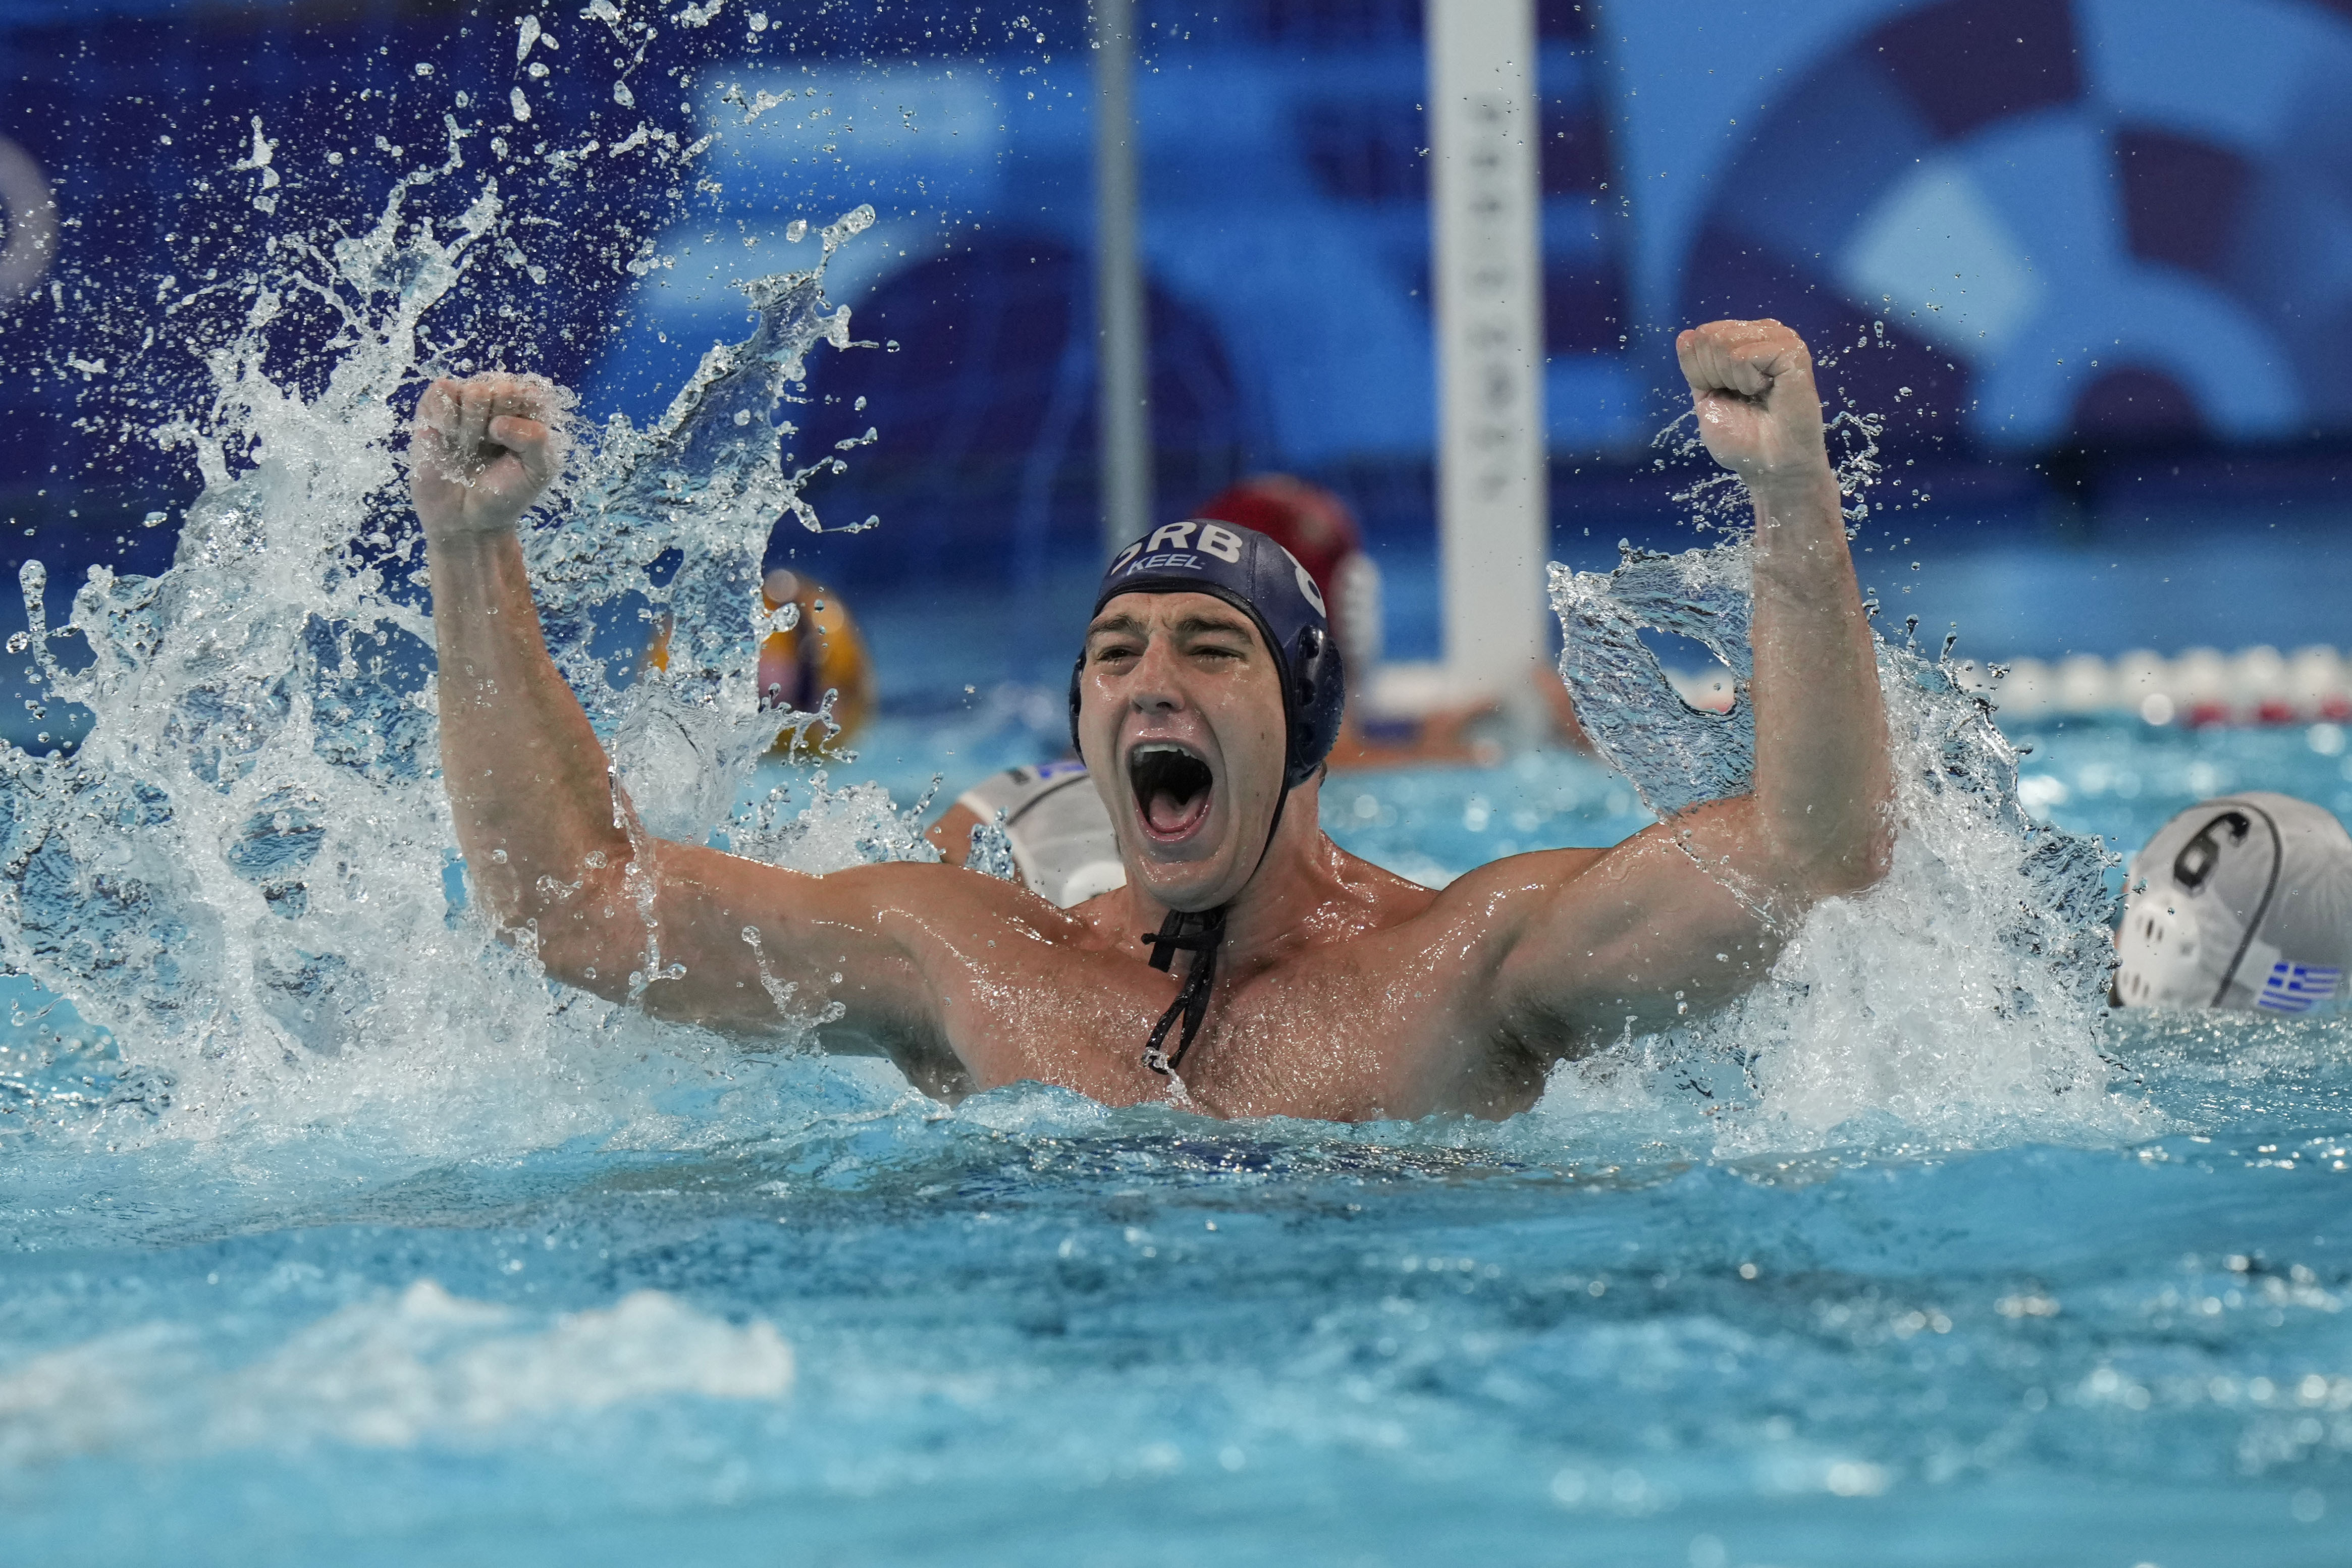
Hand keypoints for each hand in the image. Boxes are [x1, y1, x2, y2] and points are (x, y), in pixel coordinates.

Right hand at [409, 373, 565, 541]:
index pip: (533, 394)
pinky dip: (446, 417)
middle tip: (490, 450)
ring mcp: (464, 403)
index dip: (524, 422)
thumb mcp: (538, 471)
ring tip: (468, 449)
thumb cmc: (505, 494)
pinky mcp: (434, 408)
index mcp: (528, 413)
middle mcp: (497, 402)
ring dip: (472, 426)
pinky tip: (447, 436)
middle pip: (504, 390)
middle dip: (498, 426)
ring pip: (474, 390)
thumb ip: (536, 439)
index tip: (517, 449)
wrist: (465, 519)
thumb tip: (498, 423)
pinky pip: (441, 390)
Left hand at [1676, 319, 1829, 501]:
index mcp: (1743, 340)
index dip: (1701, 372)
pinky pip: (1745, 356)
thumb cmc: (1741, 437)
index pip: (1700, 336)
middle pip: (1710, 335)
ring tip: (1756, 395)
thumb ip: (1695, 364)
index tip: (1724, 394)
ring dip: (1731, 379)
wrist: (1769, 464)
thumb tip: (1686, 334)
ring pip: (1725, 342)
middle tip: (1742, 397)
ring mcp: (1780, 339)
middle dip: (1714, 374)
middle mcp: (1762, 334)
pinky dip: (1747, 382)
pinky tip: (1768, 392)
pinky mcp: (1793, 351)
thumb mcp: (1706, 396)